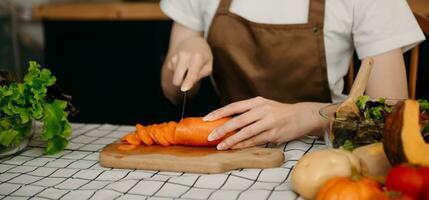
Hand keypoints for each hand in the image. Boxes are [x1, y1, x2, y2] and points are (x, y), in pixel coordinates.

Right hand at [166, 37, 212, 90]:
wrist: (193, 41)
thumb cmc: (203, 56)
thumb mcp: (208, 65)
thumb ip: (200, 75)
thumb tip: (187, 84)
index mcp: (197, 58)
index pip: (192, 73)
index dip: (188, 82)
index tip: (184, 89)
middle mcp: (184, 56)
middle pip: (177, 79)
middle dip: (181, 83)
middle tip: (189, 77)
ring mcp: (176, 56)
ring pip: (175, 76)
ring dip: (182, 74)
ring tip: (188, 65)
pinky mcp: (171, 58)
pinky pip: (173, 72)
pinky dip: (178, 70)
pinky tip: (183, 63)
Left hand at [203, 97, 326, 149]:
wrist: (302, 116)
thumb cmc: (279, 112)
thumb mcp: (264, 105)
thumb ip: (248, 111)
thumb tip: (227, 120)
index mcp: (257, 101)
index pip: (233, 106)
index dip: (219, 113)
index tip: (206, 119)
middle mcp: (262, 110)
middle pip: (237, 120)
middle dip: (222, 129)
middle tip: (210, 136)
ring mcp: (268, 122)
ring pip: (245, 133)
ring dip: (231, 140)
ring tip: (220, 146)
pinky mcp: (273, 134)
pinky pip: (254, 141)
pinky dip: (242, 145)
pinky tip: (234, 148)